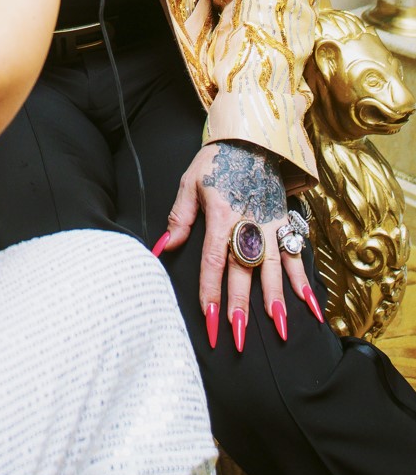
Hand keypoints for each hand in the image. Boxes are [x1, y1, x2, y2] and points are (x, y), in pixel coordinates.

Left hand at [161, 141, 315, 349]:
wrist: (251, 137)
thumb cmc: (215, 161)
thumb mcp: (189, 182)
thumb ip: (179, 218)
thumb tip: (162, 247)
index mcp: (221, 214)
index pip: (214, 260)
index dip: (211, 291)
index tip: (210, 320)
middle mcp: (248, 222)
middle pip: (244, 269)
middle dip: (241, 305)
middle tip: (239, 337)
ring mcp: (270, 222)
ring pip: (274, 266)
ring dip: (276, 298)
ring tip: (280, 328)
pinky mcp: (285, 220)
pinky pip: (296, 253)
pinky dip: (303, 279)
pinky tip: (311, 305)